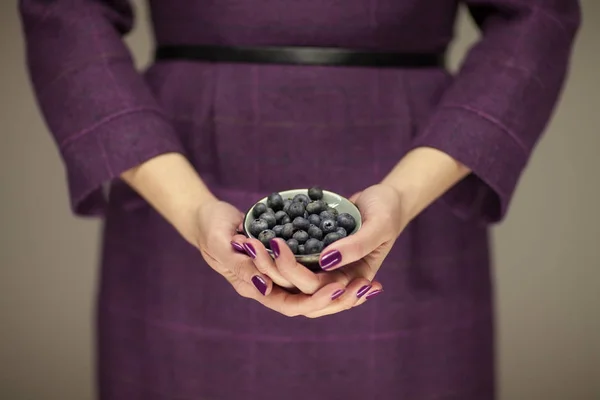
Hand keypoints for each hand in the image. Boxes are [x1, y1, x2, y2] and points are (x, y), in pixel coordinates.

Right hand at [193, 199, 348, 316]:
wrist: (209, 217)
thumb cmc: (210, 226)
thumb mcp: (220, 241)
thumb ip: (239, 264)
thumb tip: (266, 287)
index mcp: (254, 287)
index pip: (288, 304)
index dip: (314, 300)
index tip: (337, 287)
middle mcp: (271, 287)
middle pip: (308, 304)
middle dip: (336, 298)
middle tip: (362, 285)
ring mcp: (281, 276)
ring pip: (316, 292)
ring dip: (343, 291)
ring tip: (370, 284)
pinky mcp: (289, 262)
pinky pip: (315, 274)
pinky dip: (337, 274)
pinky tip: (360, 271)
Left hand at [243, 184, 403, 317]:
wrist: (383, 199)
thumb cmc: (387, 211)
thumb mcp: (379, 225)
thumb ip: (356, 245)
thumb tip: (326, 260)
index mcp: (353, 280)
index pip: (321, 291)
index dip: (298, 277)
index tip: (279, 249)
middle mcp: (335, 279)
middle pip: (299, 288)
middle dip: (273, 269)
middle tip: (253, 245)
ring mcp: (323, 267)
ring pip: (290, 277)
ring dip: (267, 262)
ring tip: (250, 243)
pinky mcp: (313, 252)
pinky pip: (291, 258)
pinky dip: (272, 252)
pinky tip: (254, 238)